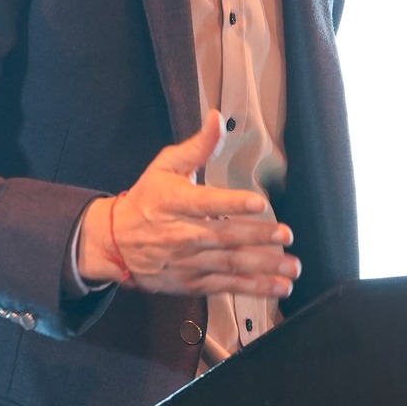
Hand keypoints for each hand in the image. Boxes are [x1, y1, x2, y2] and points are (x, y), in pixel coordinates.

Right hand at [75, 110, 299, 296]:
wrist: (115, 242)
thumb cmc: (145, 200)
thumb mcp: (165, 167)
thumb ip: (197, 146)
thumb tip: (216, 118)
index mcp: (175, 203)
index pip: (206, 203)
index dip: (232, 203)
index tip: (258, 203)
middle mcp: (182, 234)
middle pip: (224, 236)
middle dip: (258, 236)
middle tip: (285, 235)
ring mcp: (188, 262)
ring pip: (230, 264)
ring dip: (264, 267)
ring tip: (291, 267)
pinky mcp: (192, 282)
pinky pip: (226, 286)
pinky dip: (253, 287)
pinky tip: (277, 287)